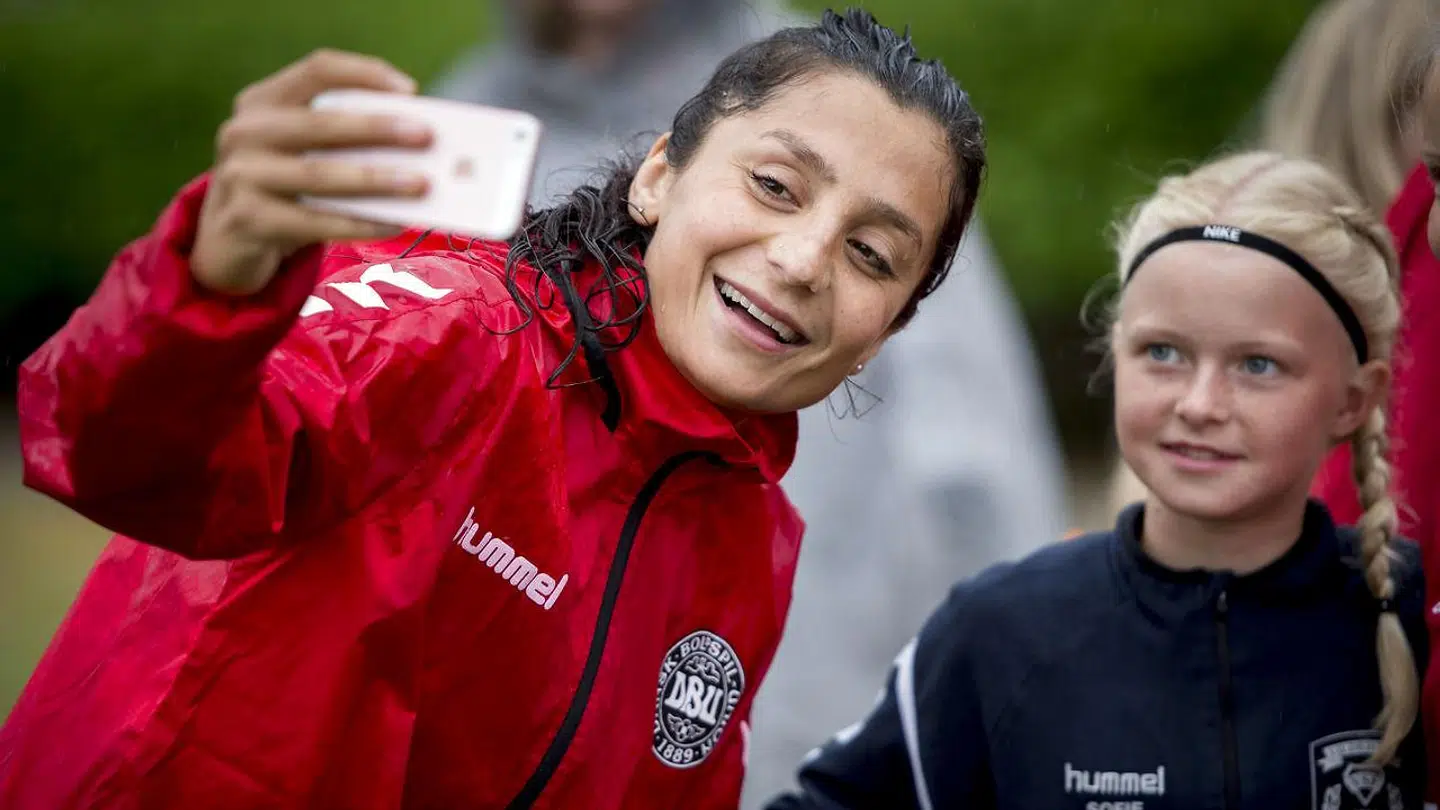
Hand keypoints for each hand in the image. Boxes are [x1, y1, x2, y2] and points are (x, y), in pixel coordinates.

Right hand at [191, 49, 432, 294]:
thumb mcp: (301, 151)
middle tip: (425, 137)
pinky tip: (392, 224)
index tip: (410, 91)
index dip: (364, 74)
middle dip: (377, 129)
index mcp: (263, 101)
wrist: (229, 240)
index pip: (316, 71)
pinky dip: (358, 223)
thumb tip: (417, 143)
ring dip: (375, 179)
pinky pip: (314, 221)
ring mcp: (241, 175)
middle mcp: (245, 131)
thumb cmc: (285, 187)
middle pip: (319, 123)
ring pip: (318, 175)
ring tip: (420, 184)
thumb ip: (343, 139)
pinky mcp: (248, 219)